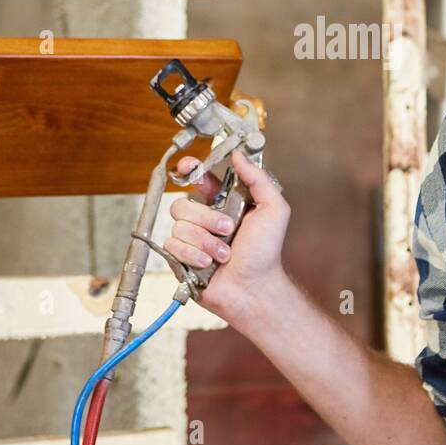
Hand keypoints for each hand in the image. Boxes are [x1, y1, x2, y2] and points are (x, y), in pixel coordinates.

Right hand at [166, 149, 290, 325]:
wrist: (254, 288)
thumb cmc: (266, 253)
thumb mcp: (273, 209)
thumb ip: (257, 179)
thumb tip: (238, 155)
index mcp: (222, 202)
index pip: (198, 178)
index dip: (189, 169)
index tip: (188, 166)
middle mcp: (204, 218)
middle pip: (184, 203)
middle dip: (208, 219)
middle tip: (229, 230)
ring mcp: (191, 238)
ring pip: (179, 226)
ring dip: (205, 242)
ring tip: (223, 255)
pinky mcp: (180, 257)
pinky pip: (172, 245)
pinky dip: (193, 255)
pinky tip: (208, 264)